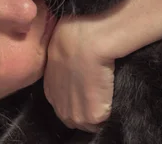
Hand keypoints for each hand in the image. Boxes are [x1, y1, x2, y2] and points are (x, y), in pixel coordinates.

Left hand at [43, 13, 115, 131]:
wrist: (84, 42)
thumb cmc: (72, 37)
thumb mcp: (57, 51)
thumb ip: (61, 67)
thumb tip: (71, 63)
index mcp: (50, 91)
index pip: (63, 105)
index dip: (77, 100)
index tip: (87, 90)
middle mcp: (58, 106)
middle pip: (74, 118)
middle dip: (86, 109)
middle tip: (99, 95)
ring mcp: (75, 114)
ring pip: (88, 124)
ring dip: (97, 112)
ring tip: (106, 95)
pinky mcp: (93, 117)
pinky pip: (103, 121)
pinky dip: (109, 112)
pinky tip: (112, 95)